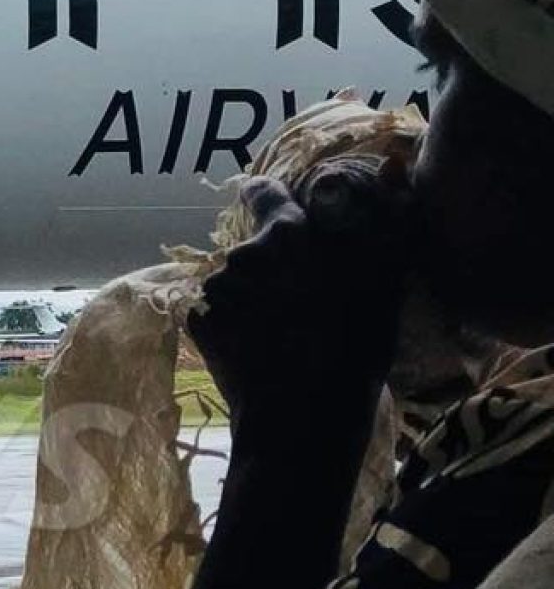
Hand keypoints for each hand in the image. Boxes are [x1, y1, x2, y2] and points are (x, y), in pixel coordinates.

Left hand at [191, 163, 411, 476]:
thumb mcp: (383, 284)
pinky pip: (216, 313)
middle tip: (301, 301)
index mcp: (284, 235)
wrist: (302, 422)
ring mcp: (213, 290)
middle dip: (272, 265)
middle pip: (254, 247)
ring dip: (252, 297)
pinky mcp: (195, 323)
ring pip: (235, 283)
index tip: (282, 215)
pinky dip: (232, 326)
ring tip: (283, 334)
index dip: (274, 202)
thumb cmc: (352, 350)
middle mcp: (240, 254)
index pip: (266, 194)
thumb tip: (393, 166)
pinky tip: (259, 350)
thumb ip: (387, 221)